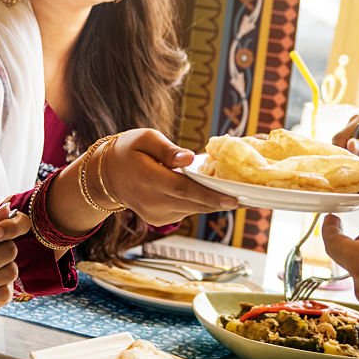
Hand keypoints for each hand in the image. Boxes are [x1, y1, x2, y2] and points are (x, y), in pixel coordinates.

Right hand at [101, 129, 238, 225]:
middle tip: (252, 196)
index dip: (211, 196)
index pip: (184, 190)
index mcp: (148, 179)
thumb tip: (190, 158)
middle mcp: (153, 202)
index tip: (235, 199)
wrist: (106, 175)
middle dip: (223, 201)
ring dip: (215, 202)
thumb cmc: (129, 150)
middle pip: (195, 203)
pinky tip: (217, 194)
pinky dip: (202, 203)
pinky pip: (187, 210)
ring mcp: (156, 214)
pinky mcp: (160, 220)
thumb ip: (168, 149)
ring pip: (194, 209)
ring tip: (240, 192)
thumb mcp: (145, 138)